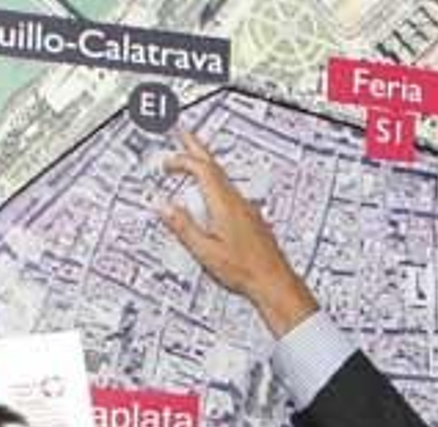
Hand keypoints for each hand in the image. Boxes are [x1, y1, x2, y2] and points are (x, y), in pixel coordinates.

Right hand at [158, 131, 317, 336]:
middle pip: (214, 166)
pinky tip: (210, 192)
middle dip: (196, 148)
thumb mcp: (205, 252)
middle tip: (182, 134)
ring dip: (205, 165)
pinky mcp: (250, 217)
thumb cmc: (244, 269)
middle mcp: (237, 201)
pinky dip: (214, 182)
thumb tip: (165, 208)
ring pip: (222, 177)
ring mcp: (246, 207)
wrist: (273, 280)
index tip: (167, 163)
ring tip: (192, 160)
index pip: (202, 170)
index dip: (182, 161)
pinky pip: (228, 191)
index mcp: (224, 205)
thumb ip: (184, 228)